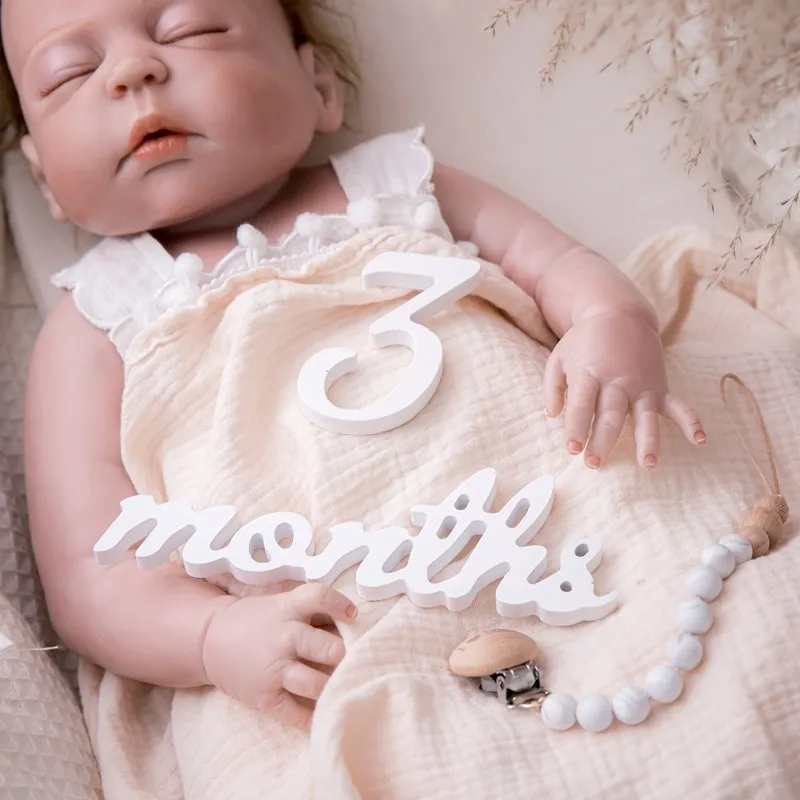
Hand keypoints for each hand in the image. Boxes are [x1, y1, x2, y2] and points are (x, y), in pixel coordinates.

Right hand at [201, 584, 356, 729]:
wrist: (210, 640)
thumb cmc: (258, 621)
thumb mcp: (282, 605)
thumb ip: (314, 612)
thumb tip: (354, 622)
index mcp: (288, 610)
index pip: (318, 597)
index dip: (339, 604)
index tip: (353, 614)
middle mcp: (284, 638)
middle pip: (327, 647)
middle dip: (345, 656)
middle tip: (358, 661)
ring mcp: (274, 669)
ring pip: (315, 684)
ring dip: (334, 688)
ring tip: (345, 687)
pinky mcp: (265, 697)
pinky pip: (295, 714)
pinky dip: (312, 719)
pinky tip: (326, 714)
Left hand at [544, 312, 704, 468]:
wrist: (619, 314)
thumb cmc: (583, 342)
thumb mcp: (559, 359)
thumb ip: (552, 388)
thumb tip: (552, 416)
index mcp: (589, 374)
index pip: (581, 404)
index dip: (576, 427)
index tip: (572, 449)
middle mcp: (617, 382)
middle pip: (611, 415)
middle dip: (603, 440)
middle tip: (594, 464)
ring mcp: (641, 385)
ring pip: (645, 416)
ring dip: (648, 440)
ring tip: (648, 463)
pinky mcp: (659, 387)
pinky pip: (678, 405)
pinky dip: (691, 421)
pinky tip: (699, 440)